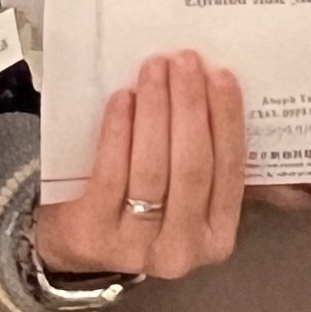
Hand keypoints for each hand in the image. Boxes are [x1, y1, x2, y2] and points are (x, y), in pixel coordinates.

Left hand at [31, 52, 251, 281]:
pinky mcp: (96, 236)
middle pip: (192, 167)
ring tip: (154, 69)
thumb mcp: (185, 195)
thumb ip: (212, 160)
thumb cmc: (144, 203)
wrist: (78, 241)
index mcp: (217, 235)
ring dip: (156, 110)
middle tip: (184, 61)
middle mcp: (184, 250)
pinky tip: (123, 99)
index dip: (227, 120)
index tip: (220, 75)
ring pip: (153, 168)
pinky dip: (119, 132)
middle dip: (190, 106)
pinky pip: (111, 175)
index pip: (230, 170)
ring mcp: (138, 247)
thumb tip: (232, 93)